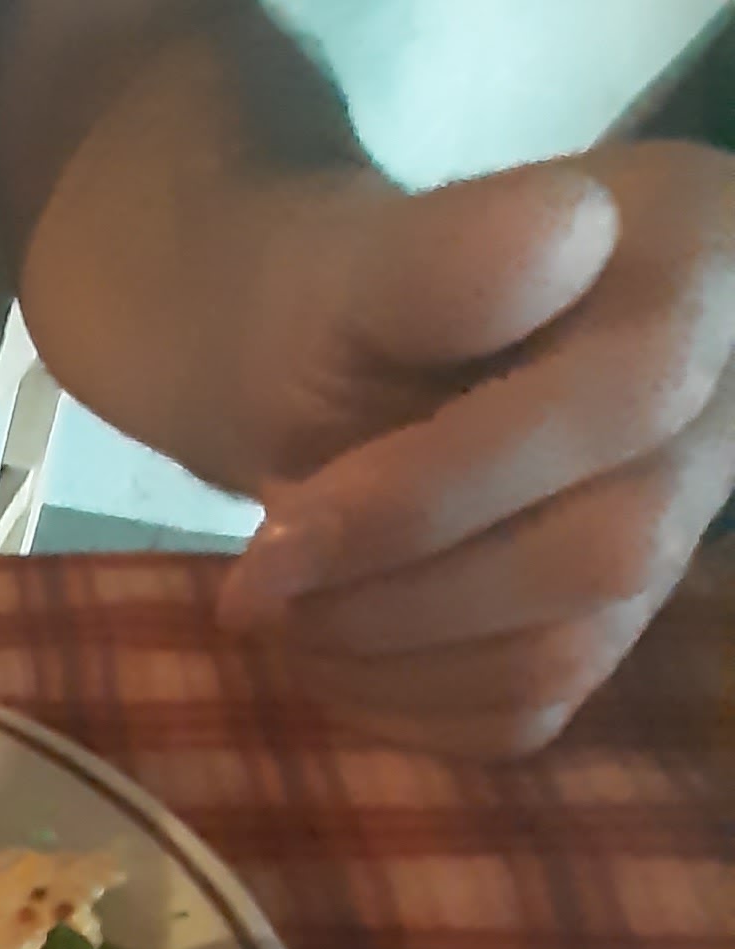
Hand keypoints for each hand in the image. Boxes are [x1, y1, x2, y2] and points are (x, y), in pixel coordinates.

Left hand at [216, 140, 734, 757]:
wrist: (321, 360)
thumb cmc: (341, 304)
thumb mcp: (360, 258)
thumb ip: (442, 255)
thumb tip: (560, 237)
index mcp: (690, 269)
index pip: (627, 398)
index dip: (440, 489)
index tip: (275, 526)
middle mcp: (720, 405)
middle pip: (606, 549)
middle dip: (400, 586)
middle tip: (261, 585)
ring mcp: (678, 527)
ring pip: (568, 649)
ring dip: (391, 657)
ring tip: (282, 614)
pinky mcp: (612, 627)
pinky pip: (527, 712)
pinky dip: (403, 702)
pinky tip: (327, 651)